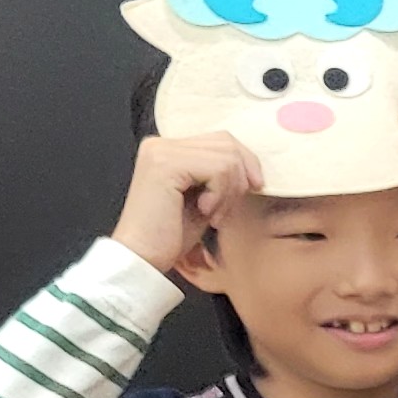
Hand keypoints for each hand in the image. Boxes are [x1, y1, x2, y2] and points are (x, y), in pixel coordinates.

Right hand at [110, 131, 260, 273]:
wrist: (143, 257)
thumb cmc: (172, 235)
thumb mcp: (205, 198)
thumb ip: (220, 175)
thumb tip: (252, 165)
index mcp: (169, 148)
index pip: (221, 140)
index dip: (246, 163)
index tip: (254, 189)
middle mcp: (161, 144)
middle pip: (226, 142)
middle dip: (240, 178)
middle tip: (226, 209)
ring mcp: (161, 151)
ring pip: (226, 157)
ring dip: (229, 192)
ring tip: (213, 215)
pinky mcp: (165, 165)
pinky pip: (217, 170)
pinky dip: (221, 195)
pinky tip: (205, 212)